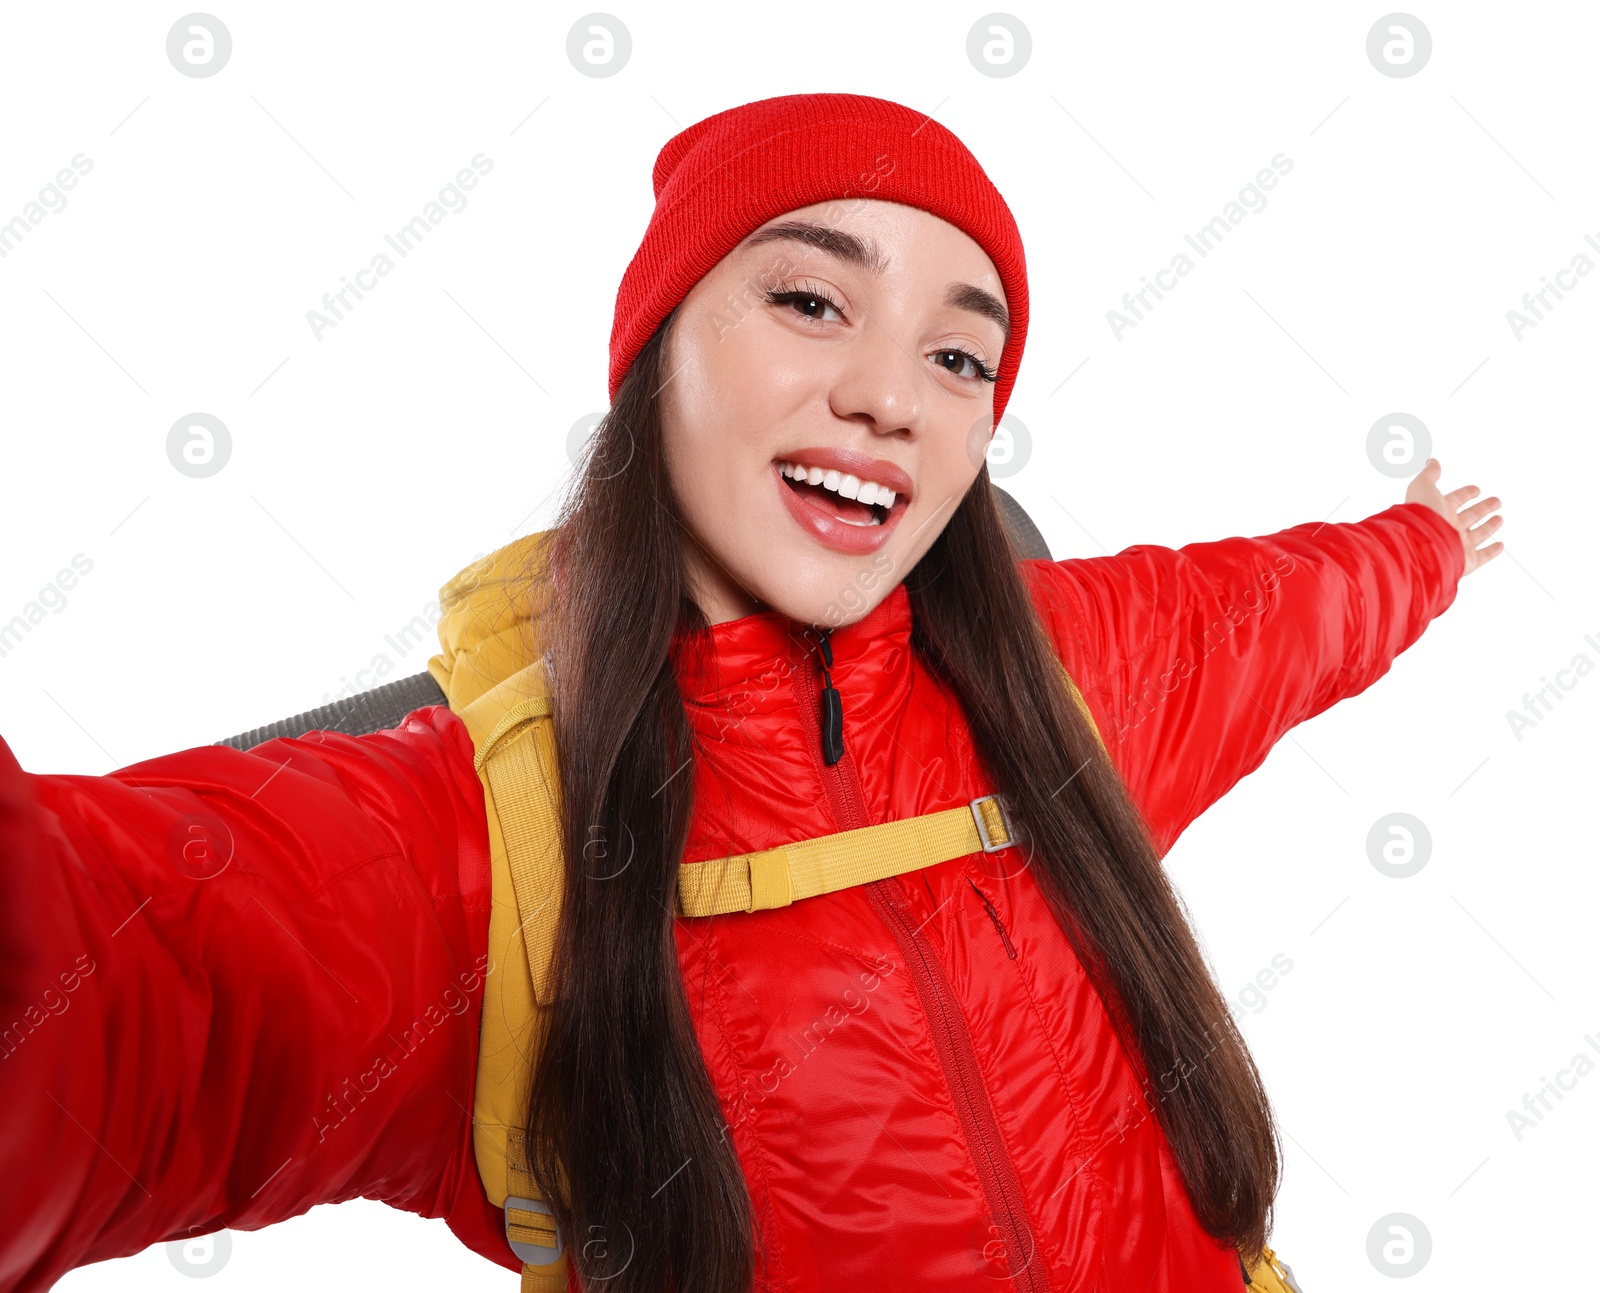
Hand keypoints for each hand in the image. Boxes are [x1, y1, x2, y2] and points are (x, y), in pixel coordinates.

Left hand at [1405, 458, 1502, 575]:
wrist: (1422, 546)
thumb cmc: (1422, 515)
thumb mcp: (1423, 487)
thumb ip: (1429, 474)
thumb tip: (1431, 460)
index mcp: (1438, 511)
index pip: (1455, 499)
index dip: (1465, 493)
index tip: (1476, 489)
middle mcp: (1448, 527)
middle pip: (1469, 516)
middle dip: (1483, 508)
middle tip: (1497, 500)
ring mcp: (1458, 544)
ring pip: (1478, 534)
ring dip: (1489, 526)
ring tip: (1500, 518)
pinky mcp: (1467, 560)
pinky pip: (1482, 556)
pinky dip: (1492, 550)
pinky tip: (1501, 544)